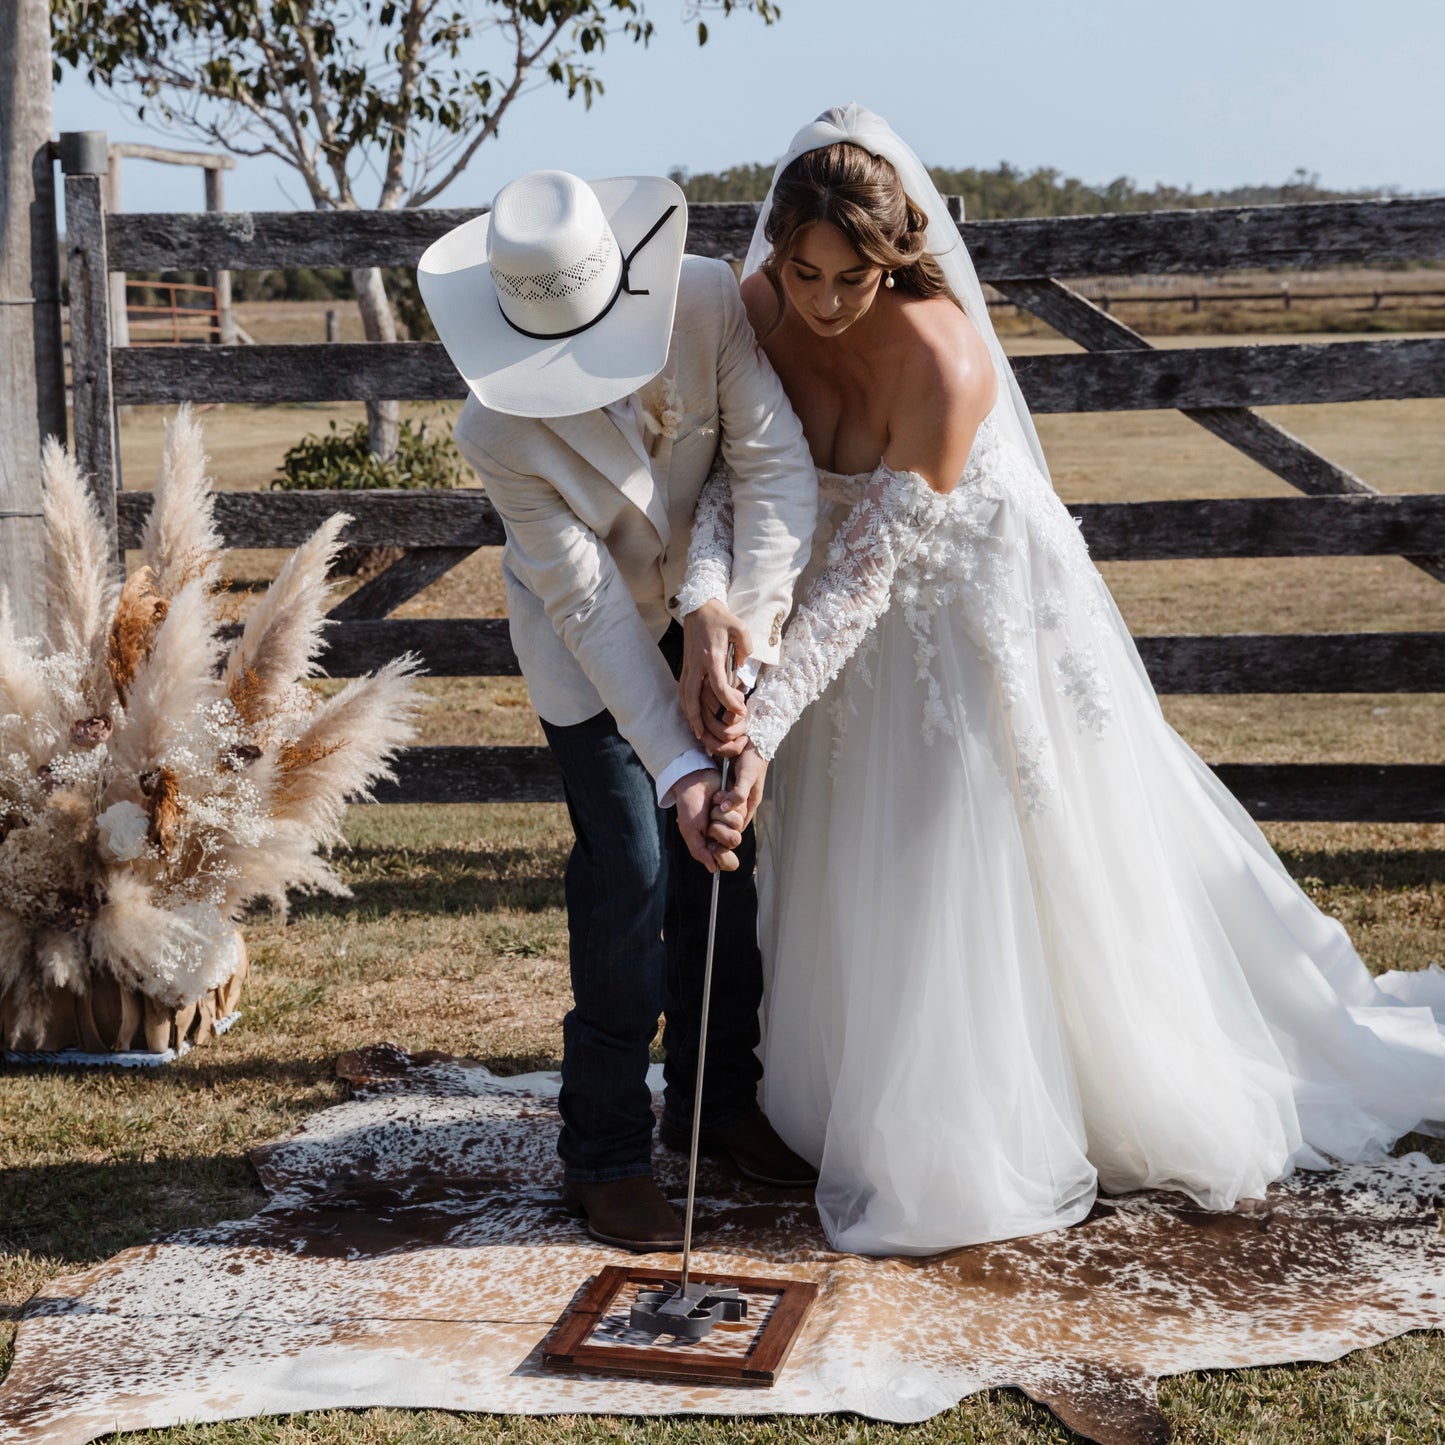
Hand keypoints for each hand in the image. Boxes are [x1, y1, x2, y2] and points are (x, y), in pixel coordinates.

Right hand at [673, 767, 738, 872]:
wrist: (693, 782)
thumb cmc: (689, 807)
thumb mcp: (689, 831)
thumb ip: (699, 851)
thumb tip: (712, 870)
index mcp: (713, 844)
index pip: (727, 862)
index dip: (723, 857)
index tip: (714, 849)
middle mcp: (725, 834)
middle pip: (734, 841)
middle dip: (718, 830)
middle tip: (708, 822)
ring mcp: (733, 820)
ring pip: (736, 825)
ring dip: (719, 814)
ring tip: (711, 807)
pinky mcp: (739, 806)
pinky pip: (739, 809)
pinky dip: (724, 804)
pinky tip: (716, 798)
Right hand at [680, 600, 751, 741]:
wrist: (698, 607)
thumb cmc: (720, 618)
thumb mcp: (740, 627)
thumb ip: (746, 647)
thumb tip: (743, 665)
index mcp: (711, 657)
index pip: (718, 686)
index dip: (729, 702)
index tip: (740, 712)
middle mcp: (696, 665)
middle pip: (692, 697)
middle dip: (698, 718)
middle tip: (706, 735)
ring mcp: (688, 666)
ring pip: (683, 696)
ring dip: (689, 715)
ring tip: (696, 731)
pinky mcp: (686, 666)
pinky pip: (683, 690)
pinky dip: (685, 705)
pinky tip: (691, 715)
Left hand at [713, 744, 767, 832]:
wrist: (751, 737)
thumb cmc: (753, 758)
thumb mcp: (747, 776)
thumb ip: (738, 793)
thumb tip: (725, 809)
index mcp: (750, 802)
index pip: (738, 824)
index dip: (728, 830)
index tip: (715, 828)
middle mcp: (741, 799)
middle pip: (727, 818)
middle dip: (717, 819)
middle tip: (708, 812)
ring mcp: (732, 791)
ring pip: (720, 808)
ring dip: (712, 809)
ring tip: (705, 805)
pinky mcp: (724, 782)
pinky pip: (715, 795)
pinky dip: (708, 798)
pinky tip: (699, 798)